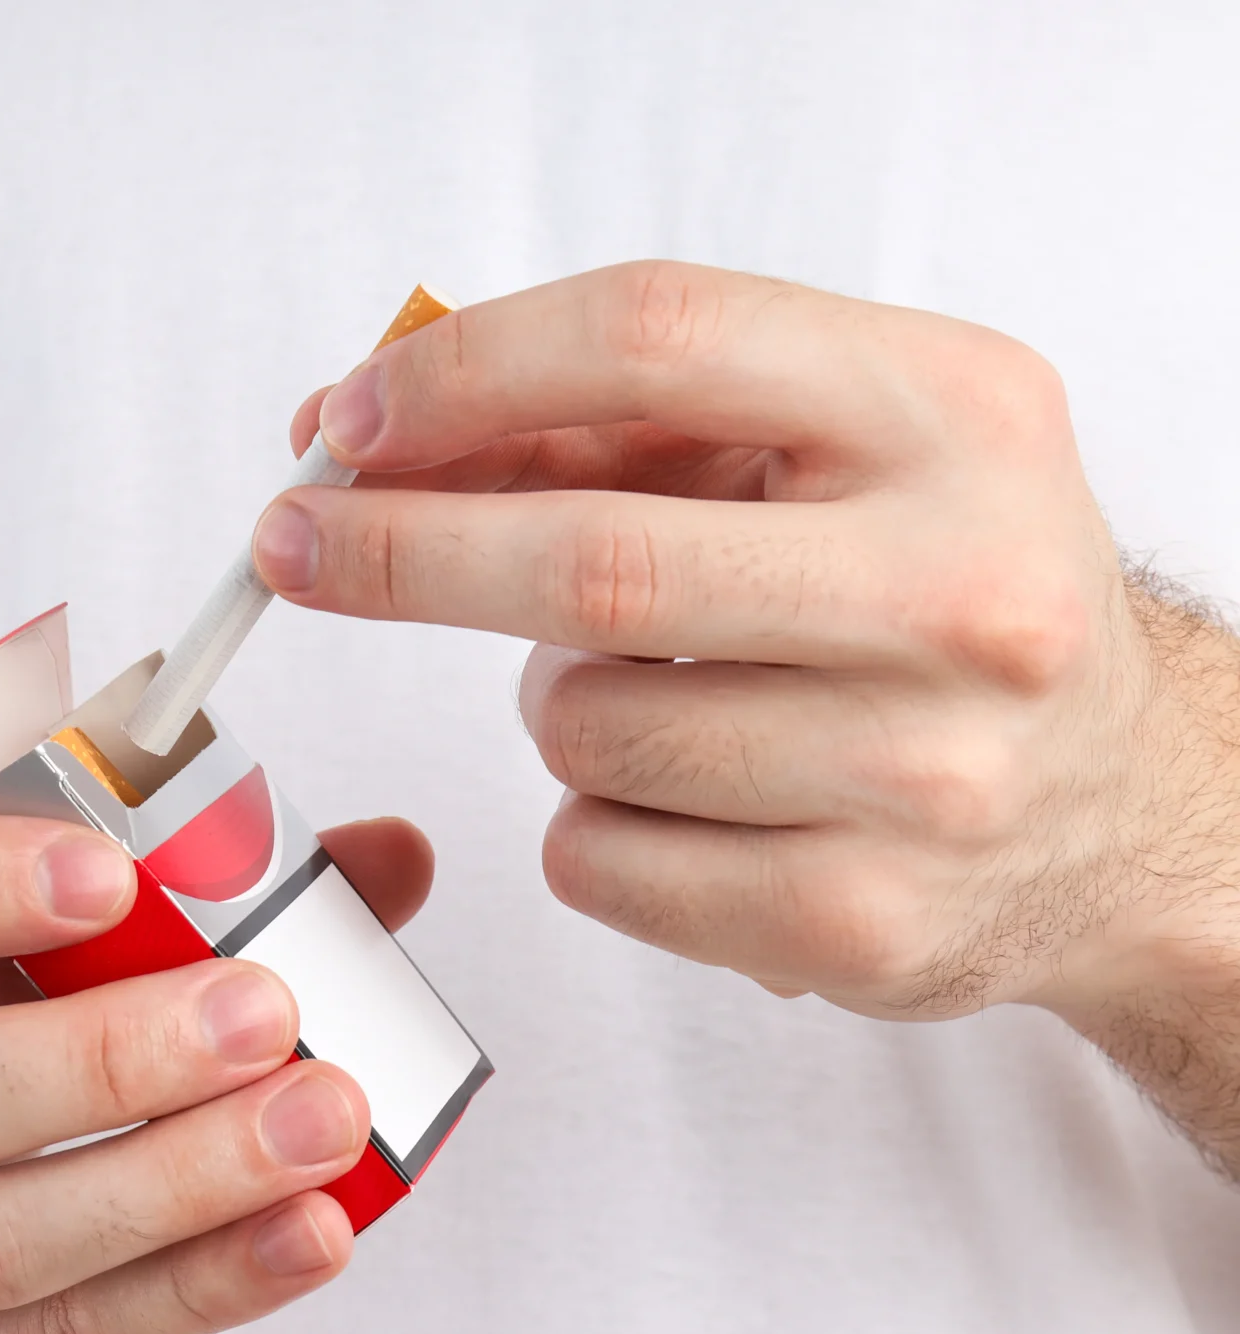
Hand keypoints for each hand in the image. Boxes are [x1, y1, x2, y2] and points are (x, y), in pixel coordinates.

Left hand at [257, 260, 1239, 1023]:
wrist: (1120, 806)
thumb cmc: (931, 597)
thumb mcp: (817, 457)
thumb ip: (604, 427)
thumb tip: (364, 431)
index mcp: (953, 415)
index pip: (660, 337)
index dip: (469, 372)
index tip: (349, 419)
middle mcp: (963, 587)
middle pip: (592, 560)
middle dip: (400, 551)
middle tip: (291, 544)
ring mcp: (925, 769)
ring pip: (577, 725)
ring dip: (549, 704)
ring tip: (654, 693)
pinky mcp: (862, 920)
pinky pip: (594, 856)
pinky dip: (588, 822)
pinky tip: (688, 799)